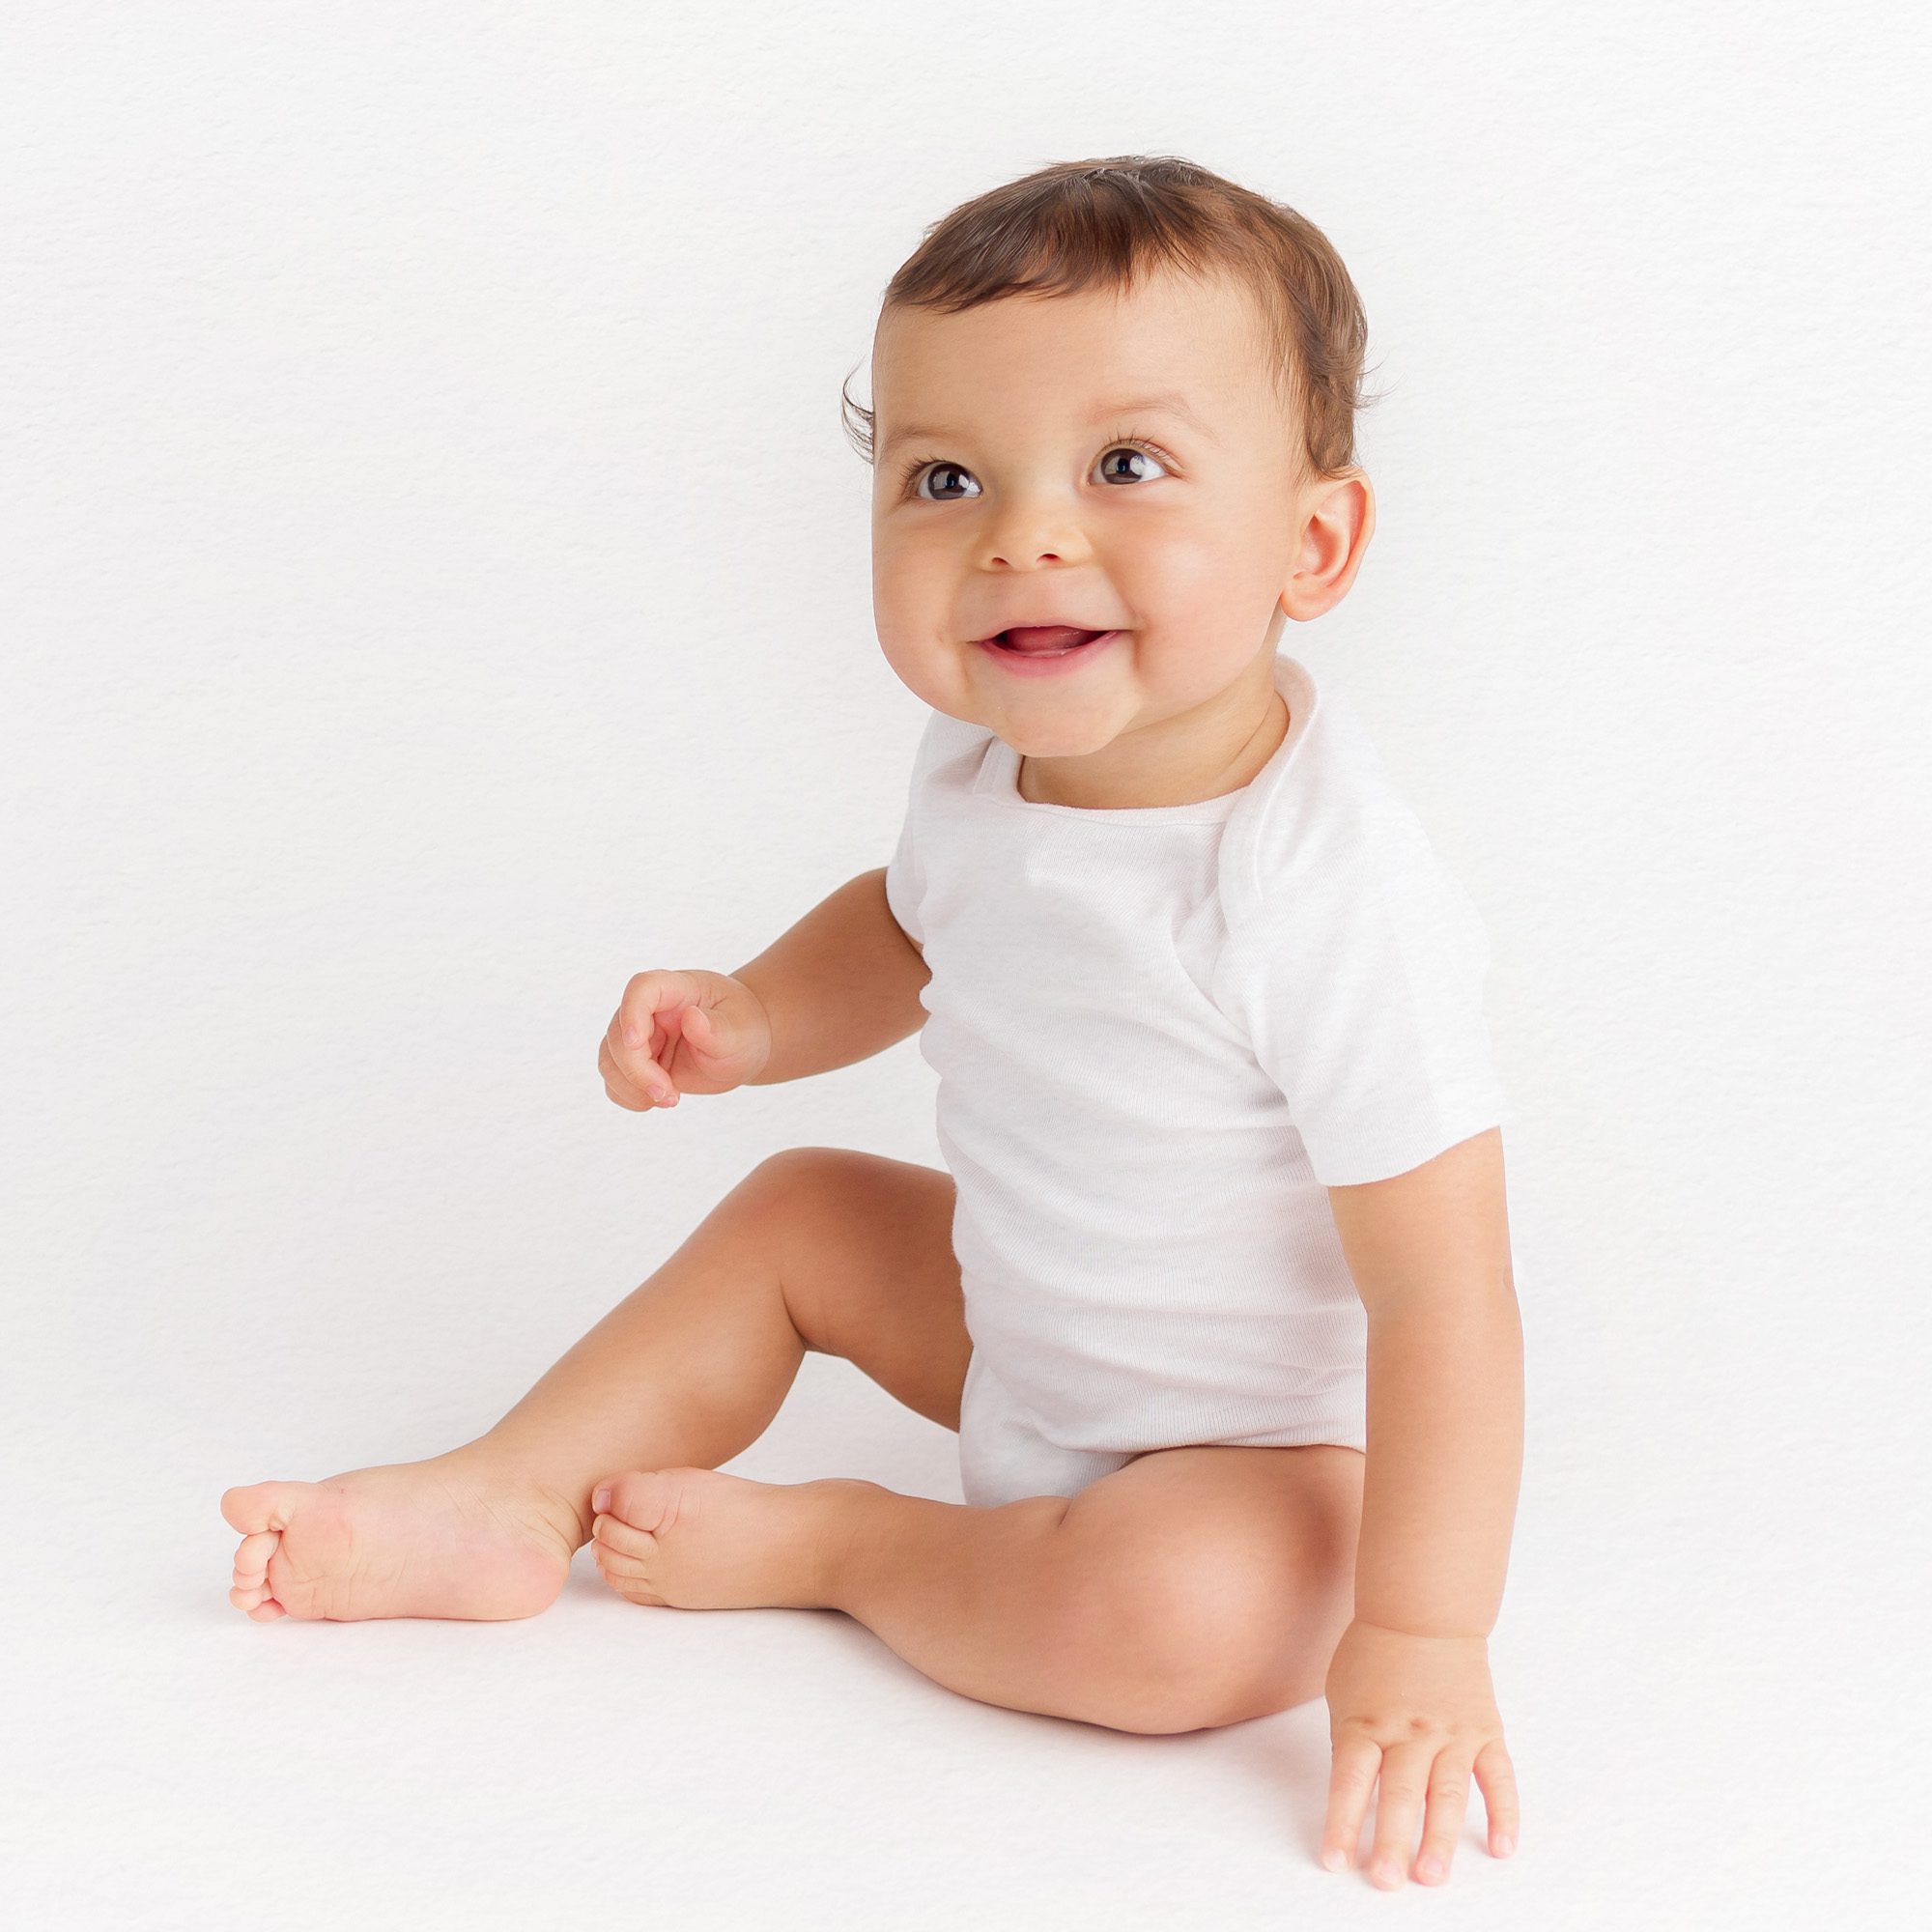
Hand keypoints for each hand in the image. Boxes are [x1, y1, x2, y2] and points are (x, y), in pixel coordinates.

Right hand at [597, 969, 771, 1110]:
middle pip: (619, 1033)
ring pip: (609, 1059)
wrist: (742, 1048)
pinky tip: (656, 1102)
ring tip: (670, 1099)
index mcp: (677, 989)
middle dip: (637, 1071)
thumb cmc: (743, 1029)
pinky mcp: (636, 1062)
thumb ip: (718, 1029)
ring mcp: (640, 1035)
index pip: (642, 988)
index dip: (631, 1013)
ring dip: (631, 1087)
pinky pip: (614, 1079)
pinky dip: (628, 1096)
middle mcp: (651, 1010)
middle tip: (670, 1095)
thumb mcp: (741, 1031)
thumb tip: (691, 1019)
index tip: (637, 1043)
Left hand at [1320, 1617, 1519, 1887]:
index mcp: (1367, 1721)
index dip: (1342, 1823)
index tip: (1336, 1861)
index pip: (1351, 1780)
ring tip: (1432, 1877)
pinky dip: (1504, 1813)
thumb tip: (1352, 1802)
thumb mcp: (1343, 1693)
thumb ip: (1350, 1745)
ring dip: (1440, 1839)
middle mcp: (1409, 1731)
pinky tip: (1501, 1848)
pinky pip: (1497, 1778)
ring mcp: (1451, 1732)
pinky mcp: (1484, 1731)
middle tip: (1387, 1881)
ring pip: (1447, 1794)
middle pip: (1399, 1793)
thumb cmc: (1374, 1655)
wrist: (1424, 1612)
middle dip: (1392, 1842)